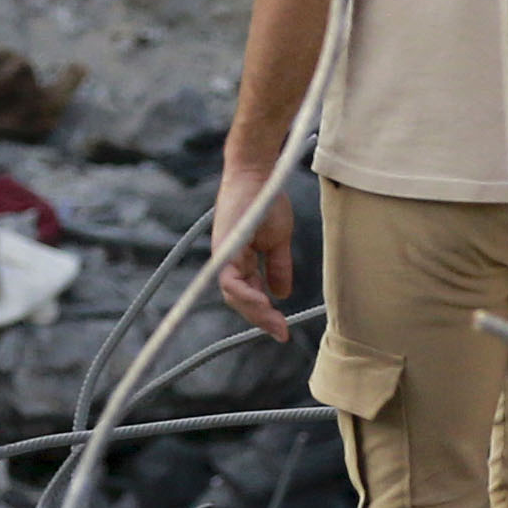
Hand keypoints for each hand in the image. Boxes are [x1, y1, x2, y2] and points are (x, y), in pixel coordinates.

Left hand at [213, 150, 299, 341]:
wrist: (259, 175)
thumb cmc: (266, 202)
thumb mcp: (278, 240)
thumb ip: (278, 266)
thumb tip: (281, 295)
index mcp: (239, 261)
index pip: (247, 294)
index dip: (263, 314)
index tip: (282, 330)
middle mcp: (228, 260)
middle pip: (238, 299)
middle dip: (260, 319)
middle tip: (281, 332)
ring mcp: (224, 254)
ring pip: (232, 294)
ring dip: (253, 311)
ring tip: (273, 322)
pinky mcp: (225, 246)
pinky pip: (230, 278)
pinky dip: (245, 293)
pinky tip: (264, 303)